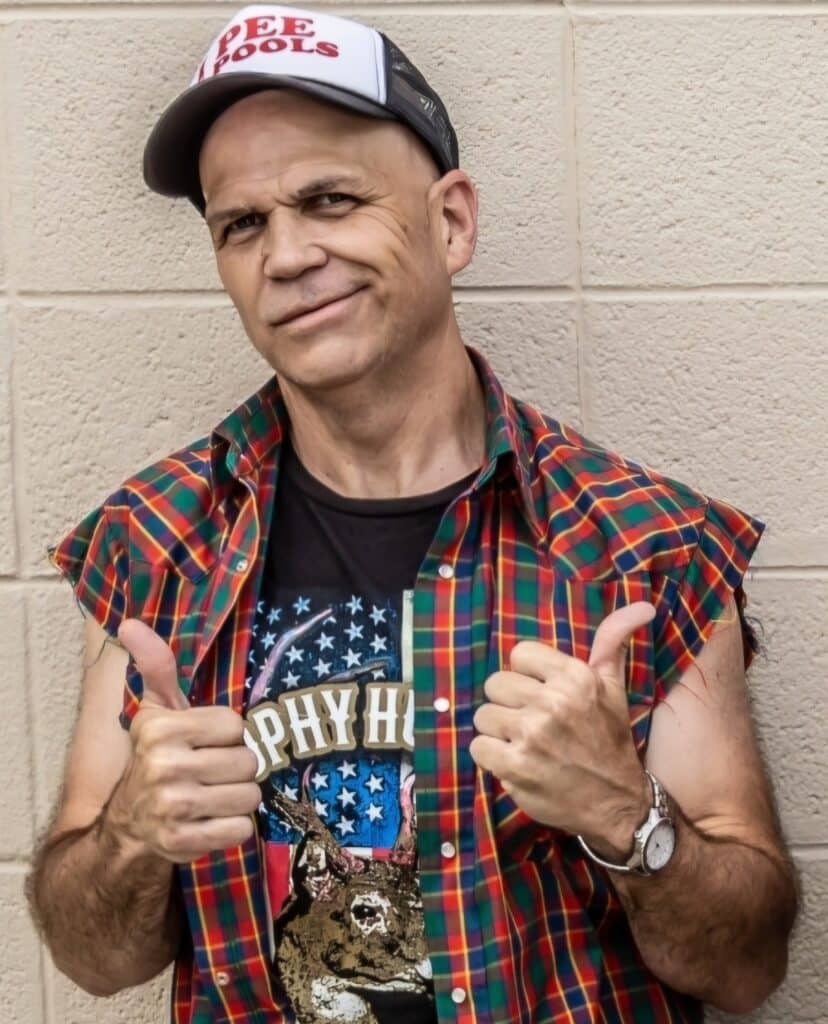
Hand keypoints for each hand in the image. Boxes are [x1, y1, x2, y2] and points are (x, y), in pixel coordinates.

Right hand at [103, 619, 260, 862]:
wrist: (129, 824)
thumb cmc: (157, 756)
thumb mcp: (158, 710)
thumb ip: (156, 666)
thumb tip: (130, 623)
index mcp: (160, 729)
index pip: (236, 725)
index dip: (231, 735)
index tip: (210, 742)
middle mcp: (163, 766)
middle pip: (247, 761)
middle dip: (239, 768)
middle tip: (216, 772)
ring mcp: (172, 808)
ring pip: (249, 795)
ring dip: (240, 798)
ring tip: (216, 795)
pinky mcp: (183, 843)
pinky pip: (241, 828)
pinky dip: (234, 827)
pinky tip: (213, 821)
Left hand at [469, 602, 655, 856]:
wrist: (617, 804)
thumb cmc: (609, 741)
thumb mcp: (614, 687)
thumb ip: (613, 642)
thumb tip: (643, 604)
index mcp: (575, 677)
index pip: (519, 655)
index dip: (526, 677)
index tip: (542, 695)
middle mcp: (553, 702)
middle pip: (495, 684)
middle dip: (509, 705)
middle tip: (532, 725)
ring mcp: (532, 735)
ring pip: (483, 716)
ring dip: (499, 733)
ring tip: (525, 745)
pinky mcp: (515, 766)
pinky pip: (478, 746)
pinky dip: (492, 758)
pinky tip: (515, 763)